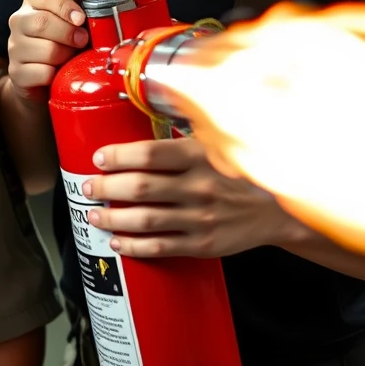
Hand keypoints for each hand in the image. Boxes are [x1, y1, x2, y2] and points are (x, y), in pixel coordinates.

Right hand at [6, 0, 87, 103]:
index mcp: (33, 2)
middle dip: (69, 33)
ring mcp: (14, 48)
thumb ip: (80, 14)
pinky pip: (43, 73)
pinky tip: (58, 72)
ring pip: (46, 50)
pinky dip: (56, 74)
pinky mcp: (16, 72)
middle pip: (41, 23)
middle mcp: (18, 22)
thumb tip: (101, 16)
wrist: (42, 76)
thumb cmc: (62, 43)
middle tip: (82, 41)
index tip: (81, 19)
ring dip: (65, 56)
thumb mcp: (71, 23)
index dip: (66, 7)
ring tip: (70, 57)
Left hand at [82, 138, 302, 258]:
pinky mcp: (203, 244)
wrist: (276, 209)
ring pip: (145, 219)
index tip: (98, 158)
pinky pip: (162, 246)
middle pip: (140, 187)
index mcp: (198, 156)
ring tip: (94, 215)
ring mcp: (200, 217)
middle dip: (106, 187)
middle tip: (88, 186)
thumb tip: (140, 118)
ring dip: (114, 218)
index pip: (149, 154)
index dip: (118, 156)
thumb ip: (180, 138)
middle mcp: (198, 186)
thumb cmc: (236, 172)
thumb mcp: (214, 144)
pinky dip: (135, 246)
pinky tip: (118, 241)